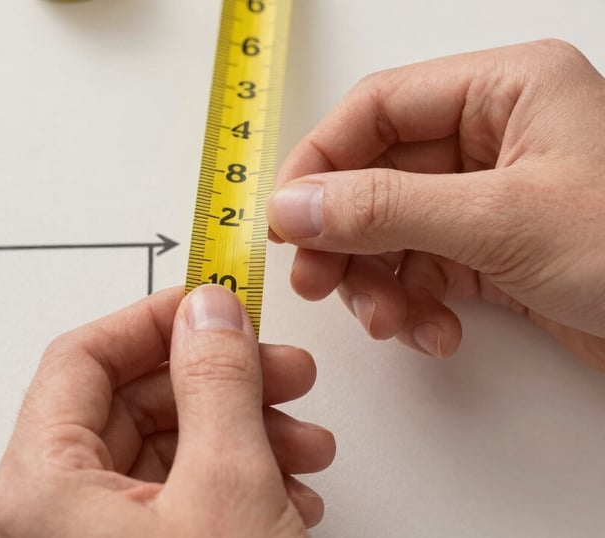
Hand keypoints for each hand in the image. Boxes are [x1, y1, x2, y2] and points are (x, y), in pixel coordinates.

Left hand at [0, 285, 334, 536]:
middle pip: (137, 398)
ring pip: (173, 441)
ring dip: (245, 426)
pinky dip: (244, 473)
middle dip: (219, 378)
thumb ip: (217, 383)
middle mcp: (62, 508)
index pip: (83, 358)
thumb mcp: (227, 486)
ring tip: (304, 441)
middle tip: (279, 366)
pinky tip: (291, 487)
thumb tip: (210, 312)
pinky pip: (190, 487)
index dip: (151, 319)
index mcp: (45, 484)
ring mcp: (104, 536)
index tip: (209, 303)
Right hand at [267, 39, 604, 367]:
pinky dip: (415, 304)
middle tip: (317, 281)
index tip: (286, 217)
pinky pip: (424, 269)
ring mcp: (491, 198)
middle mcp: (493, 137)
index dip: (321, 162)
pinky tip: (433, 333)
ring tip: (389, 322)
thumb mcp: (501, 221)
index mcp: (503, 91)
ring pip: (393, 230)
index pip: (377, 109)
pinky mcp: (494, 251)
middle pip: (377, 177)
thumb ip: (385, 208)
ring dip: (378, 282)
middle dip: (346, 237)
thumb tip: (295, 206)